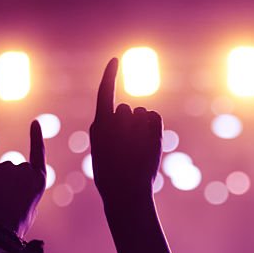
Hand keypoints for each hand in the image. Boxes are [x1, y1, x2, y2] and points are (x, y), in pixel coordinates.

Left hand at [0, 121, 45, 235]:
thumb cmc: (16, 223)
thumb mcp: (30, 206)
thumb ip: (25, 190)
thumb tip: (14, 183)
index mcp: (39, 179)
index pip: (38, 153)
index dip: (36, 137)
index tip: (34, 123)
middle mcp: (25, 169)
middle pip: (16, 169)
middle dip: (12, 181)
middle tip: (8, 201)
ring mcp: (7, 167)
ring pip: (2, 171)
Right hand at [89, 58, 162, 202]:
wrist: (126, 192)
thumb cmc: (112, 177)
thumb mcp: (103, 151)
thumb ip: (108, 131)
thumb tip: (123, 116)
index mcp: (99, 125)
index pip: (104, 93)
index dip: (110, 75)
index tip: (115, 60)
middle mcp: (115, 120)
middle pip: (125, 108)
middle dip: (129, 122)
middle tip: (128, 147)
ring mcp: (134, 123)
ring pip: (141, 113)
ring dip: (141, 127)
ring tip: (137, 150)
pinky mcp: (151, 128)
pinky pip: (154, 117)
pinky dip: (154, 128)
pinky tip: (149, 145)